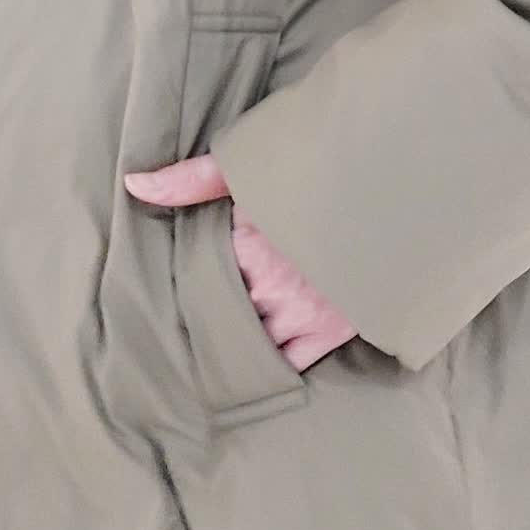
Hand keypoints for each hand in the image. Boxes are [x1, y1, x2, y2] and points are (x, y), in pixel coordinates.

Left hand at [124, 152, 358, 372]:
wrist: (397, 190)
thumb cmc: (322, 170)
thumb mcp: (252, 166)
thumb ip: (192, 178)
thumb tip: (132, 185)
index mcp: (249, 242)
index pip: (200, 276)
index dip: (194, 275)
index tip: (191, 272)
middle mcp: (273, 283)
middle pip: (222, 312)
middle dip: (214, 308)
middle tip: (202, 308)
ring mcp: (305, 310)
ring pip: (250, 341)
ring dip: (240, 336)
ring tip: (229, 330)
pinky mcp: (333, 330)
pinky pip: (288, 362)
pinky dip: (270, 361)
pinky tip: (258, 354)